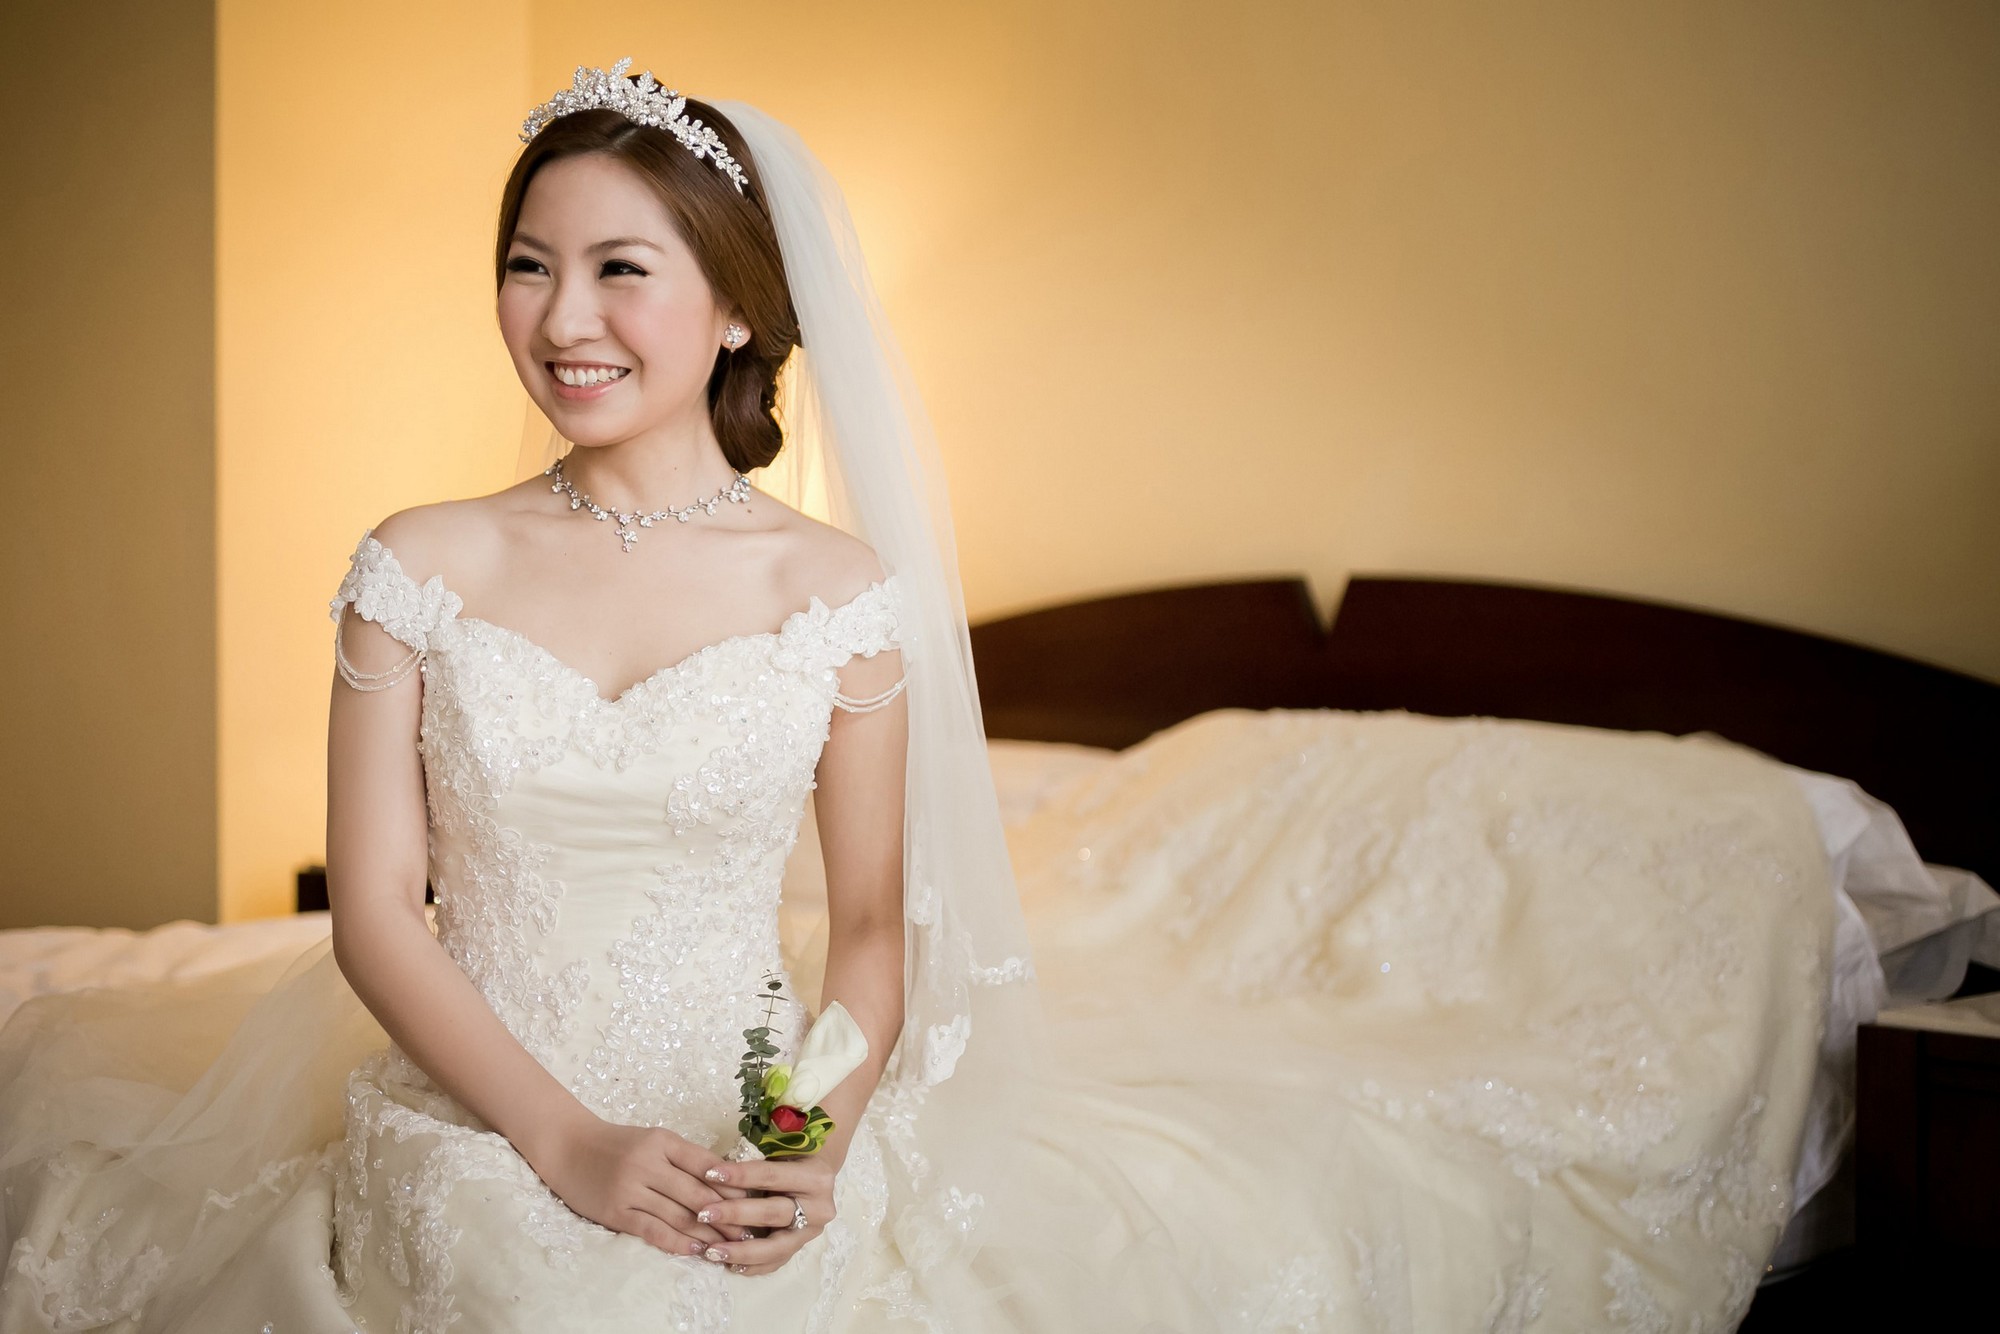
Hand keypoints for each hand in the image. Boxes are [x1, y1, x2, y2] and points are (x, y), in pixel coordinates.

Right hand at [529, 1114, 752, 1258]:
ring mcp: (632, 1189)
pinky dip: (677, 1242)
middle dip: (727, 1214)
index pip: (706, 1164)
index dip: (732, 1184)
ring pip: (678, 1215)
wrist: (568, 1147)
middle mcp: (649, 1163)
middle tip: (751, 1231)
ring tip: (731, 1246)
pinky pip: (653, 1230)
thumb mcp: (653, 1140)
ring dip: (708, 1233)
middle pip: (697, 1193)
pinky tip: (695, 1250)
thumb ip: (683, 1157)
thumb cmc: (617, 1144)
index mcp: (663, 1141)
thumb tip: (724, 1178)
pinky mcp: (617, 1211)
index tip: (755, 1200)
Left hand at [688, 1152, 839, 1275]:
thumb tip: (714, 1169)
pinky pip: (774, 1263)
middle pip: (773, 1213)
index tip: (709, 1173)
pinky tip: (728, 1264)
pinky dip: (751, 1266)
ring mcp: (811, 1233)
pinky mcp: (800, 1249)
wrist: (814, 1178)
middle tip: (704, 1214)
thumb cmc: (790, 1158)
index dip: (740, 1175)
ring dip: (741, 1251)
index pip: (771, 1176)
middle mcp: (819, 1208)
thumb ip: (754, 1157)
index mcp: (815, 1177)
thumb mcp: (778, 1150)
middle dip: (735, 1214)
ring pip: (776, 1248)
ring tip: (711, 1251)